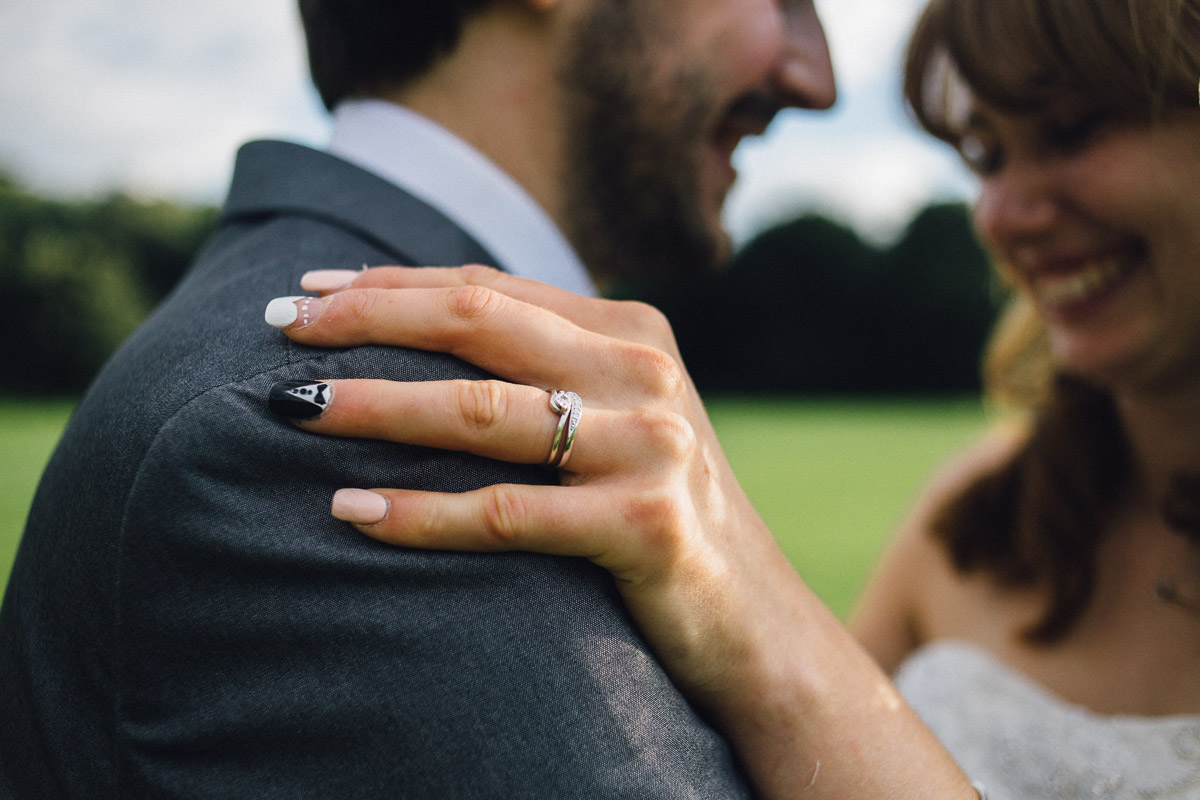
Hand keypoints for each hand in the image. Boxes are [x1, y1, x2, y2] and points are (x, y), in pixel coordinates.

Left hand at [268, 265, 778, 696]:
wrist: (751, 617)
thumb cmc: (658, 508)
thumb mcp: (617, 415)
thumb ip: (547, 365)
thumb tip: (417, 327)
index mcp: (631, 331)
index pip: (490, 288)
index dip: (392, 284)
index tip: (312, 290)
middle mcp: (644, 372)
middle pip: (477, 321)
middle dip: (368, 318)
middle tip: (279, 325)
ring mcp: (651, 445)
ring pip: (480, 411)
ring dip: (375, 405)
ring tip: (292, 408)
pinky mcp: (644, 525)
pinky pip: (504, 514)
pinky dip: (420, 513)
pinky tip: (350, 513)